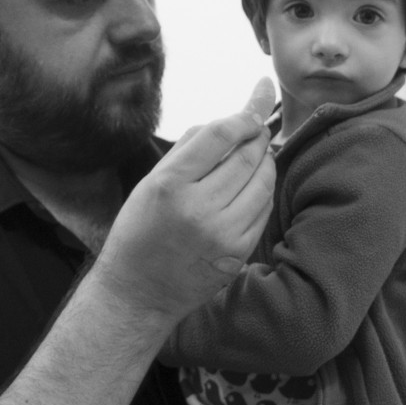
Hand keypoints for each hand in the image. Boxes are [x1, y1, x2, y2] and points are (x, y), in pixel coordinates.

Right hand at [92, 78, 276, 322]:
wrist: (139, 292)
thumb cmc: (141, 229)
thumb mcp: (151, 182)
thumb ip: (190, 147)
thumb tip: (232, 119)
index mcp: (170, 184)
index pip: (220, 135)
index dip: (244, 117)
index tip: (252, 112)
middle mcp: (197, 208)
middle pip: (247, 156)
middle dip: (258, 137)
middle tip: (259, 129)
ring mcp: (222, 233)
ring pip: (262, 182)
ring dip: (266, 162)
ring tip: (258, 155)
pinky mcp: (238, 252)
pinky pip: (263, 209)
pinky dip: (263, 191)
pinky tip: (253, 186)